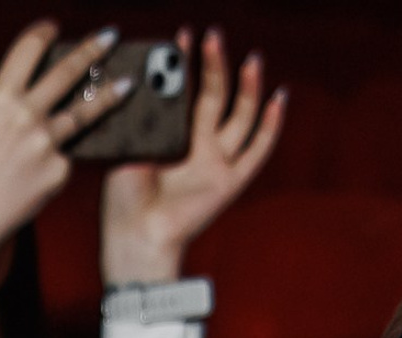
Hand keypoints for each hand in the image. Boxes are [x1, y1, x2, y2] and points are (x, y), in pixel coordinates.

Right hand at [0, 24, 128, 260]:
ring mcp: (44, 142)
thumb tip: (40, 94)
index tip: (55, 30)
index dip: (45, 33)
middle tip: (109, 37)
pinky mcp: (58, 170)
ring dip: (110, 94)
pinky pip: (67, 158)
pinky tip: (41, 176)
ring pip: (86, 110)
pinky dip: (60, 162)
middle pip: (69, 70)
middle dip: (93, 49)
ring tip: (126, 85)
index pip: (30, 49)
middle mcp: (24, 114)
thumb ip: (9, 108)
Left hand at [100, 28, 284, 282]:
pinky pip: (257, 152)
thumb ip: (143, 119)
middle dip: (215, 66)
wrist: (136, 238)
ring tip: (251, 60)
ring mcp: (215, 164)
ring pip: (241, 118)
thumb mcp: (127, 150)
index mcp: (170, 139)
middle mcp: (195, 148)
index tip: (182, 35)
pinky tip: (279, 98)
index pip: (184, 92)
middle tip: (213, 37)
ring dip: (247, 88)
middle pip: (214, 98)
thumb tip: (146, 80)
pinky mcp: (230, 183)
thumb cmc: (123, 201)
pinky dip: (271, 126)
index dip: (185, 64)